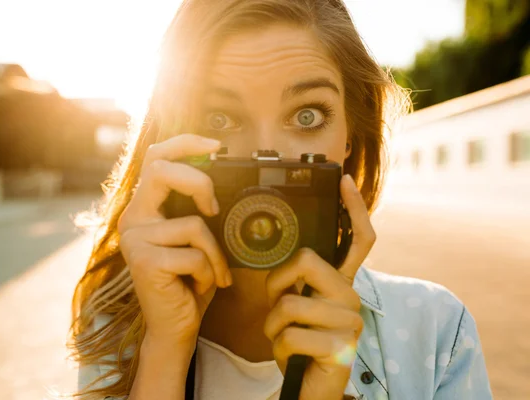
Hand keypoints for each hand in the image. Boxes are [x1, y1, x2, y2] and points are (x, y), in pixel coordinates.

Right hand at [117, 134, 231, 349]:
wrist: (175, 326)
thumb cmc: (189, 282)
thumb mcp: (196, 240)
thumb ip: (198, 211)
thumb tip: (222, 187)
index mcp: (145, 208)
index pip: (156, 158)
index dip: (184, 143)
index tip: (215, 145)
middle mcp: (133, 218)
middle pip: (160, 170)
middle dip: (199, 182)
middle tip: (214, 208)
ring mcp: (135, 239)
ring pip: (193, 224)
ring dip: (215, 253)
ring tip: (212, 273)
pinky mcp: (145, 261)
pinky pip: (196, 254)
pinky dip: (209, 272)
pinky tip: (198, 286)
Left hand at [263, 174, 375, 399]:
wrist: (311, 387)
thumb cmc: (302, 342)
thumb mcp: (297, 306)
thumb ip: (297, 281)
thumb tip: (286, 257)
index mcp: (342, 282)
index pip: (358, 239)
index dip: (353, 209)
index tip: (343, 180)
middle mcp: (353, 297)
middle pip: (305, 262)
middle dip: (277, 283)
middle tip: (278, 303)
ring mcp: (350, 322)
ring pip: (288, 304)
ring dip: (273, 325)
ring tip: (285, 336)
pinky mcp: (340, 348)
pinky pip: (289, 335)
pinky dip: (278, 348)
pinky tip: (290, 355)